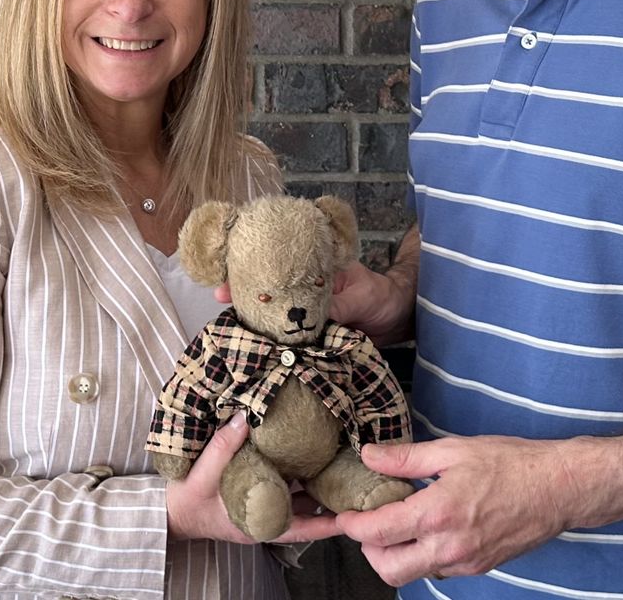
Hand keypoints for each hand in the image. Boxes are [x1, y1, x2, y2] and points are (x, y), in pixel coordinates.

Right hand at [164, 413, 343, 544]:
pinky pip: (284, 486)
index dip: (327, 524)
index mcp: (258, 523)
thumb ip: (222, 447)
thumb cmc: (186, 503)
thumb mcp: (201, 476)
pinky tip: (309, 455)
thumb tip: (245, 416)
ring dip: (317, 484)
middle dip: (331, 499)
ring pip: (299, 498)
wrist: (170, 512)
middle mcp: (267, 517)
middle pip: (308, 511)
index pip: (301, 528)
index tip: (352, 517)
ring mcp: (264, 506)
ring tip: (342, 463)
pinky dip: (297, 474)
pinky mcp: (258, 493)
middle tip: (357, 481)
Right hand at [215, 266, 402, 336]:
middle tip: (221, 304)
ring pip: (276, 320)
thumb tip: (308, 323)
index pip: (275, 267)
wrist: (401, 317)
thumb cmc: (382, 296)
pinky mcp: (314, 337)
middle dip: (242, 300)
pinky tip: (262, 355)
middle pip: (267, 295)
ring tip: (234, 333)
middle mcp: (304, 292)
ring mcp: (307, 316)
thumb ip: (336, 308)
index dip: (248, 272)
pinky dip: (278, 348)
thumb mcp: (361, 297)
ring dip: (257, 326)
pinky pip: (292, 342)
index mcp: (312, 271)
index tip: (225, 283)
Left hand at [335, 435, 589, 583]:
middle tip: (368, 525)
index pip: (377, 532)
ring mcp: (465, 561)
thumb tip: (369, 456)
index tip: (343, 515)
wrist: (560, 488)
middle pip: (388, 569)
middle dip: (369, 550)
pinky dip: (423, 554)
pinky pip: (438, 569)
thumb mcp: (454, 450)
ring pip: (412, 573)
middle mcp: (449, 546)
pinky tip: (429, 528)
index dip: (351, 525)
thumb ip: (406, 458)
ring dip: (395, 555)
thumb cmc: (513, 463)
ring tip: (398, 524)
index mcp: (438, 513)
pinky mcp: (479, 567)